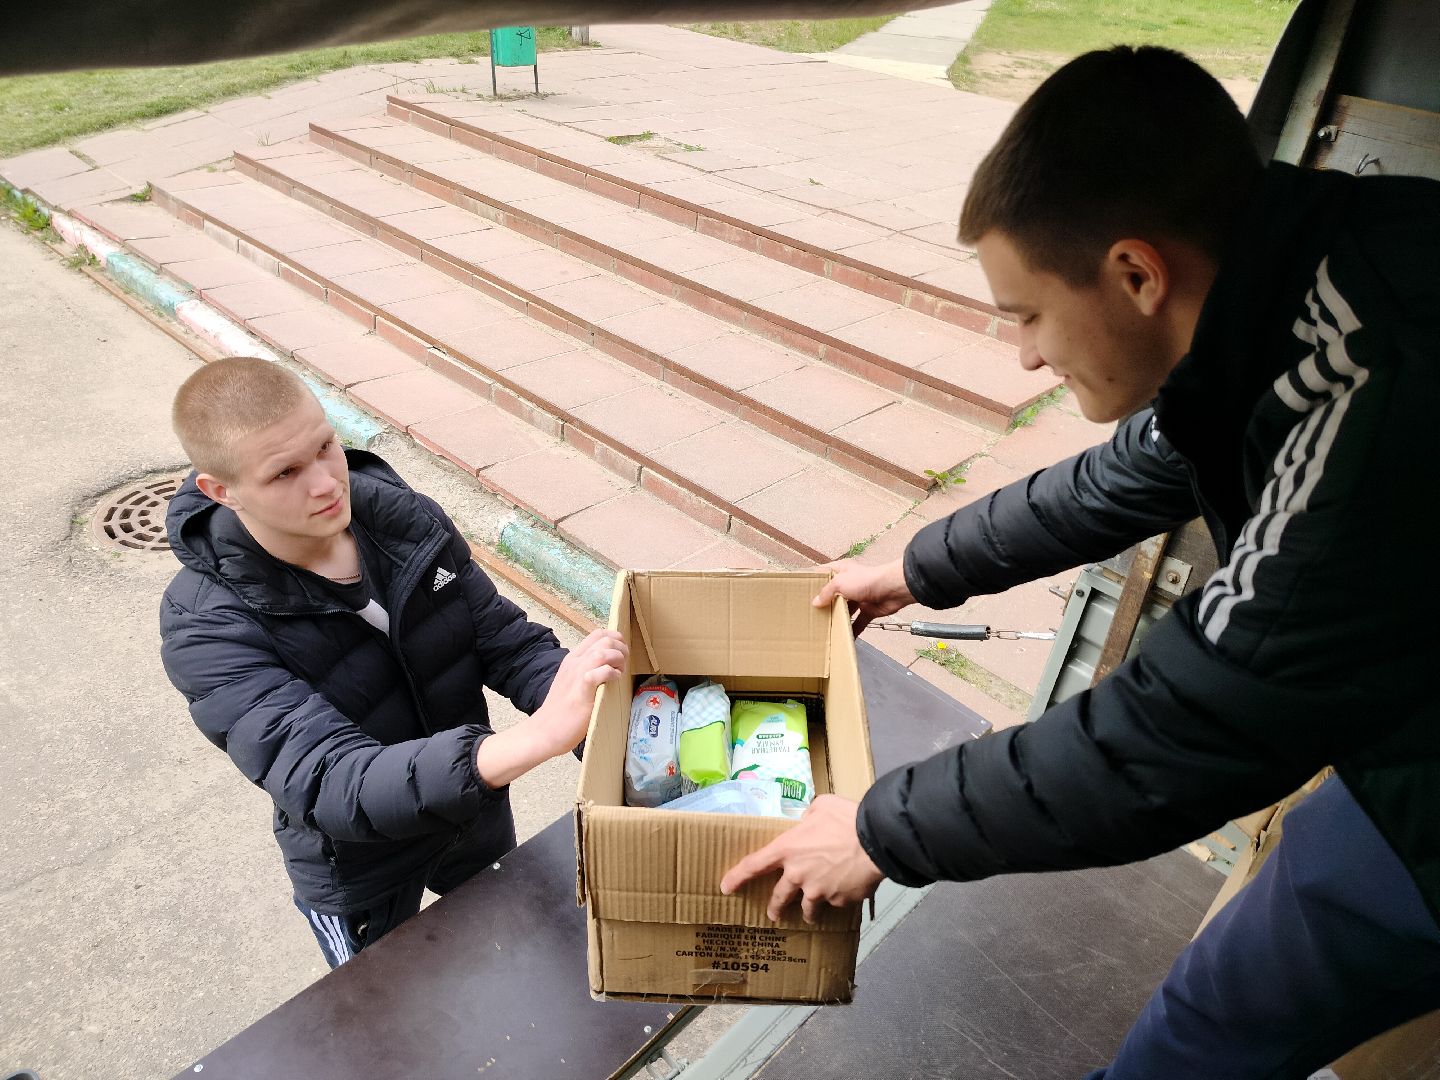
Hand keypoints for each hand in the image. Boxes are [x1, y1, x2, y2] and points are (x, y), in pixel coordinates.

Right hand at [530, 628, 627, 756]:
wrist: (545, 730)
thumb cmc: (561, 711)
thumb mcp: (571, 682)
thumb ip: (586, 671)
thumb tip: (607, 666)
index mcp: (572, 659)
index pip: (597, 634)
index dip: (615, 638)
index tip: (622, 651)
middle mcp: (574, 662)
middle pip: (604, 640)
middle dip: (621, 649)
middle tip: (623, 666)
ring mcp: (577, 674)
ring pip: (604, 652)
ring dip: (618, 660)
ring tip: (619, 673)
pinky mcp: (582, 689)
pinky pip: (601, 672)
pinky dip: (612, 674)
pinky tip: (614, 682)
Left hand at [719, 795, 884, 922]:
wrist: (877, 840)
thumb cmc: (848, 818)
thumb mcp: (822, 806)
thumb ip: (810, 815)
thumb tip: (811, 819)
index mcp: (788, 849)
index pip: (754, 865)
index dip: (737, 877)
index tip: (726, 887)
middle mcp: (799, 874)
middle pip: (779, 897)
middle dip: (775, 907)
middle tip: (773, 913)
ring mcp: (819, 891)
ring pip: (808, 908)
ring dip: (807, 912)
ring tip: (809, 915)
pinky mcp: (840, 900)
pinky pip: (836, 902)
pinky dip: (838, 899)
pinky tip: (846, 892)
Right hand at [812, 558, 913, 634]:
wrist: (893, 589)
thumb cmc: (866, 580)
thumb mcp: (840, 583)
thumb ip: (826, 592)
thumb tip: (815, 603)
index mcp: (841, 570)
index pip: (823, 573)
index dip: (812, 580)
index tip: (800, 590)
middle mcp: (849, 583)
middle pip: (832, 594)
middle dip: (823, 603)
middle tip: (810, 614)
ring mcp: (859, 597)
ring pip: (844, 610)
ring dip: (837, 618)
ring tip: (823, 628)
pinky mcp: (868, 610)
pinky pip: (858, 622)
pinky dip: (853, 630)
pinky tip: (844, 638)